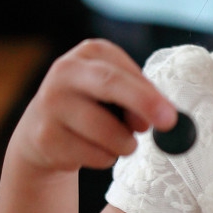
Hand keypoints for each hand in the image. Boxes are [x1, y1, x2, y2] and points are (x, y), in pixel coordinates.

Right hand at [8, 39, 177, 174]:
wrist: (42, 130)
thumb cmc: (94, 106)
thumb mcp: (117, 92)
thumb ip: (141, 98)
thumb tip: (165, 117)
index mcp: (90, 53)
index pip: (124, 72)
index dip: (150, 95)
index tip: (170, 116)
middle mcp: (66, 71)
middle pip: (110, 83)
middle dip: (144, 103)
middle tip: (168, 122)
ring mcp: (51, 104)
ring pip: (106, 131)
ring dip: (125, 145)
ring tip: (120, 142)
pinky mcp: (45, 137)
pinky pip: (94, 155)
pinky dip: (106, 159)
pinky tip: (90, 149)